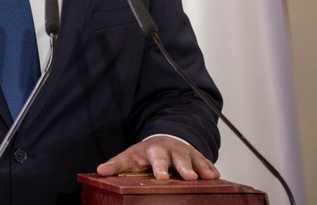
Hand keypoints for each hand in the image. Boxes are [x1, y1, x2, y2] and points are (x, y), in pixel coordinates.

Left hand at [96, 135, 219, 180]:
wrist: (165, 140)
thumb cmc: (146, 153)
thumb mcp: (130, 156)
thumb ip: (117, 164)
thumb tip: (100, 171)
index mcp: (154, 149)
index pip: (156, 158)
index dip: (159, 167)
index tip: (161, 176)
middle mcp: (172, 149)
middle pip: (178, 157)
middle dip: (184, 167)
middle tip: (189, 177)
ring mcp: (186, 153)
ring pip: (195, 159)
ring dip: (201, 167)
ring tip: (208, 177)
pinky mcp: (197, 158)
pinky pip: (206, 162)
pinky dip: (210, 167)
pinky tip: (216, 175)